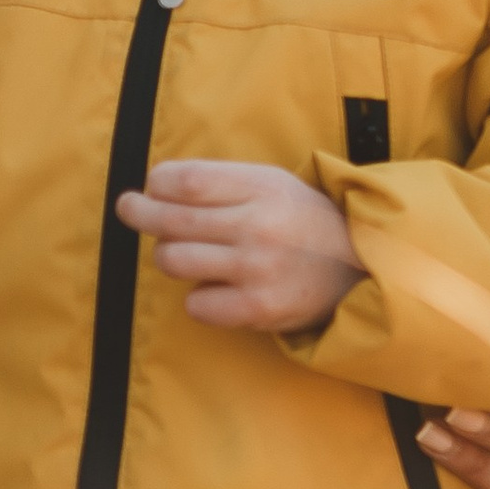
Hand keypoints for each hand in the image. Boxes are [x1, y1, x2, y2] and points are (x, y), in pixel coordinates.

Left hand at [117, 159, 361, 331]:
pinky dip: (198, 298)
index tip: (151, 185)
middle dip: (139, 212)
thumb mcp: (272, 184)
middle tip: (128, 208)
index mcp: (262, 187)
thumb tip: (155, 188)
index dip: (157, 182)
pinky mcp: (257, 308)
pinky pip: (196, 304)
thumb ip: (220, 182)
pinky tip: (217, 289)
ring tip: (186, 253)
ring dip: (170, 257)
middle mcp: (258, 226)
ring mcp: (257, 269)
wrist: (361, 270)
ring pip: (173, 261)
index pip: (186, 180)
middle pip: (170, 219)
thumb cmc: (300, 222)